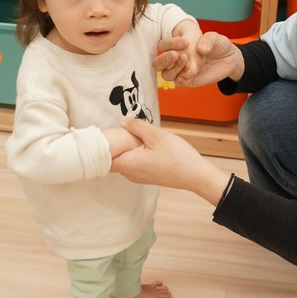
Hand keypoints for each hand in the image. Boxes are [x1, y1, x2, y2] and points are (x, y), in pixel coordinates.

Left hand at [112, 119, 229, 204]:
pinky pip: (134, 162)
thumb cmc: (177, 156)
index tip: (106, 132)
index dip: (101, 145)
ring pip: (124, 159)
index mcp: (128, 164)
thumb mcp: (156, 135)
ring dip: (128, 147)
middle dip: (116, 143)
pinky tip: (147, 143)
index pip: (102, 158)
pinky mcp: (146, 175)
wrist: (195, 175)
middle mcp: (130, 173)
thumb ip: (136, 126)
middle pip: (113, 157)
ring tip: (137, 134)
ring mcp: (138, 176)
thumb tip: (121, 121)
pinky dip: (135, 152)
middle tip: (124, 128)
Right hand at [154, 31, 243, 86]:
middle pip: (157, 63)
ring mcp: (181, 71)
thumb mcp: (214, 38)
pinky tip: (192, 71)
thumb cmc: (217, 45)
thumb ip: (208, 40)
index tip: (186, 42)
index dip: (171, 43)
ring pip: (166, 75)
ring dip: (173, 68)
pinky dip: (183, 77)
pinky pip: (179, 82)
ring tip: (186, 60)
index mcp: (176, 46)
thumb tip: (200, 49)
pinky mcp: (188, 81)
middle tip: (176, 54)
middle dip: (164, 59)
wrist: (229, 58)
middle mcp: (175, 59)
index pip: (163, 45)